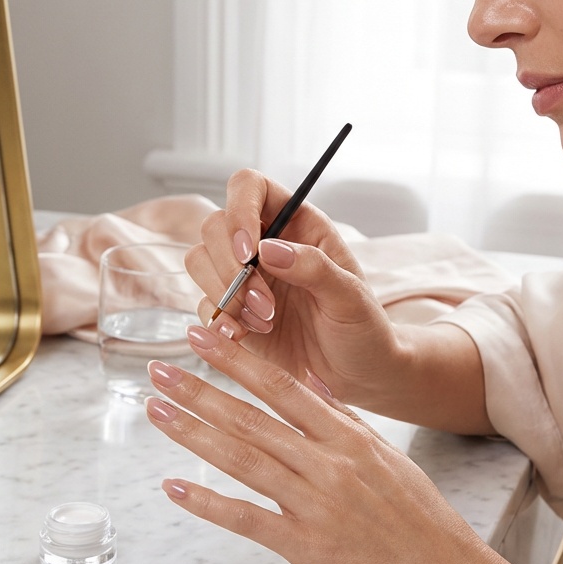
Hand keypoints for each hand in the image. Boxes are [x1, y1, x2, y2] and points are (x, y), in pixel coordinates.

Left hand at [145, 324, 532, 563]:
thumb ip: (343, 419)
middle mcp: (328, 465)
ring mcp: (314, 505)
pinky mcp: (305, 546)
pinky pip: (246, 519)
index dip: (239, 360)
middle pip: (252, 419)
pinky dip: (207, 502)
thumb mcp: (386, 456)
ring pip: (242, 460)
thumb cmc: (417, 516)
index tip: (207, 336)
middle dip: (201, 390)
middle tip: (160, 367)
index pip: (283, 386)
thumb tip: (310, 383)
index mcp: (347, 438)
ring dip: (194, 433)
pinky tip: (175, 486)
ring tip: (157, 410)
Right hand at [186, 169, 398, 403]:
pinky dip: (220, 321)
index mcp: (297, 222)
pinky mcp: (230, 310)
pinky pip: (203, 304)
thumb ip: (314, 267)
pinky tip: (249, 336)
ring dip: (224, 294)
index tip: (249, 250)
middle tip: (266, 305)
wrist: (355, 376)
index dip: (239, 208)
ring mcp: (243, 276)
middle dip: (231, 267)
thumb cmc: (363, 328)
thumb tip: (268, 247)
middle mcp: (263, 242)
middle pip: (214, 225)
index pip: (250, 186)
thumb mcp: (351, 296)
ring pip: (199, 261)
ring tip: (265, 321)